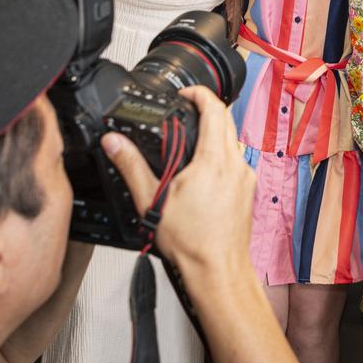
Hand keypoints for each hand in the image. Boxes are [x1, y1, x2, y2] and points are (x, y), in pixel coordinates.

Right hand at [100, 85, 255, 273]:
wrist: (218, 271)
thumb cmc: (192, 243)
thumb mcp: (152, 201)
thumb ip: (132, 166)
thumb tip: (115, 143)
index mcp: (213, 160)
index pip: (214, 109)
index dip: (199, 94)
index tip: (186, 92)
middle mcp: (235, 165)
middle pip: (226, 121)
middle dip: (207, 110)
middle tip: (187, 110)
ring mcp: (245, 178)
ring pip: (232, 141)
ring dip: (215, 133)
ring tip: (191, 141)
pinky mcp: (248, 191)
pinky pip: (236, 161)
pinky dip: (221, 155)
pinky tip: (204, 171)